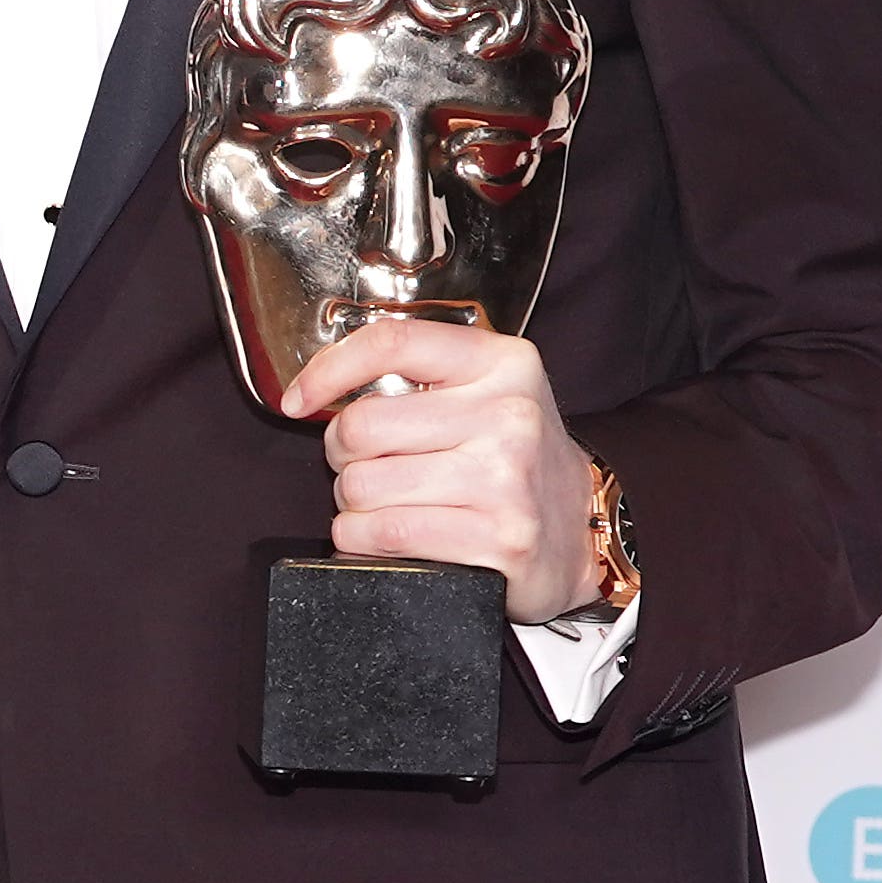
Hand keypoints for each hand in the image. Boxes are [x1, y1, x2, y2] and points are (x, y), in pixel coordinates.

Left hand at [280, 318, 597, 620]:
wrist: (582, 536)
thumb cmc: (512, 462)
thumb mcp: (483, 393)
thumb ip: (416, 374)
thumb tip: (316, 387)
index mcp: (501, 363)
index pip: (391, 343)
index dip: (327, 371)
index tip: (299, 401)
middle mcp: (510, 415)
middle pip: (359, 427)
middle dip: (344, 457)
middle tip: (372, 469)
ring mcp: (507, 479)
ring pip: (362, 485)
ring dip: (354, 505)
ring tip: (391, 505)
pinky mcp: (500, 538)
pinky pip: (382, 532)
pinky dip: (361, 539)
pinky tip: (384, 537)